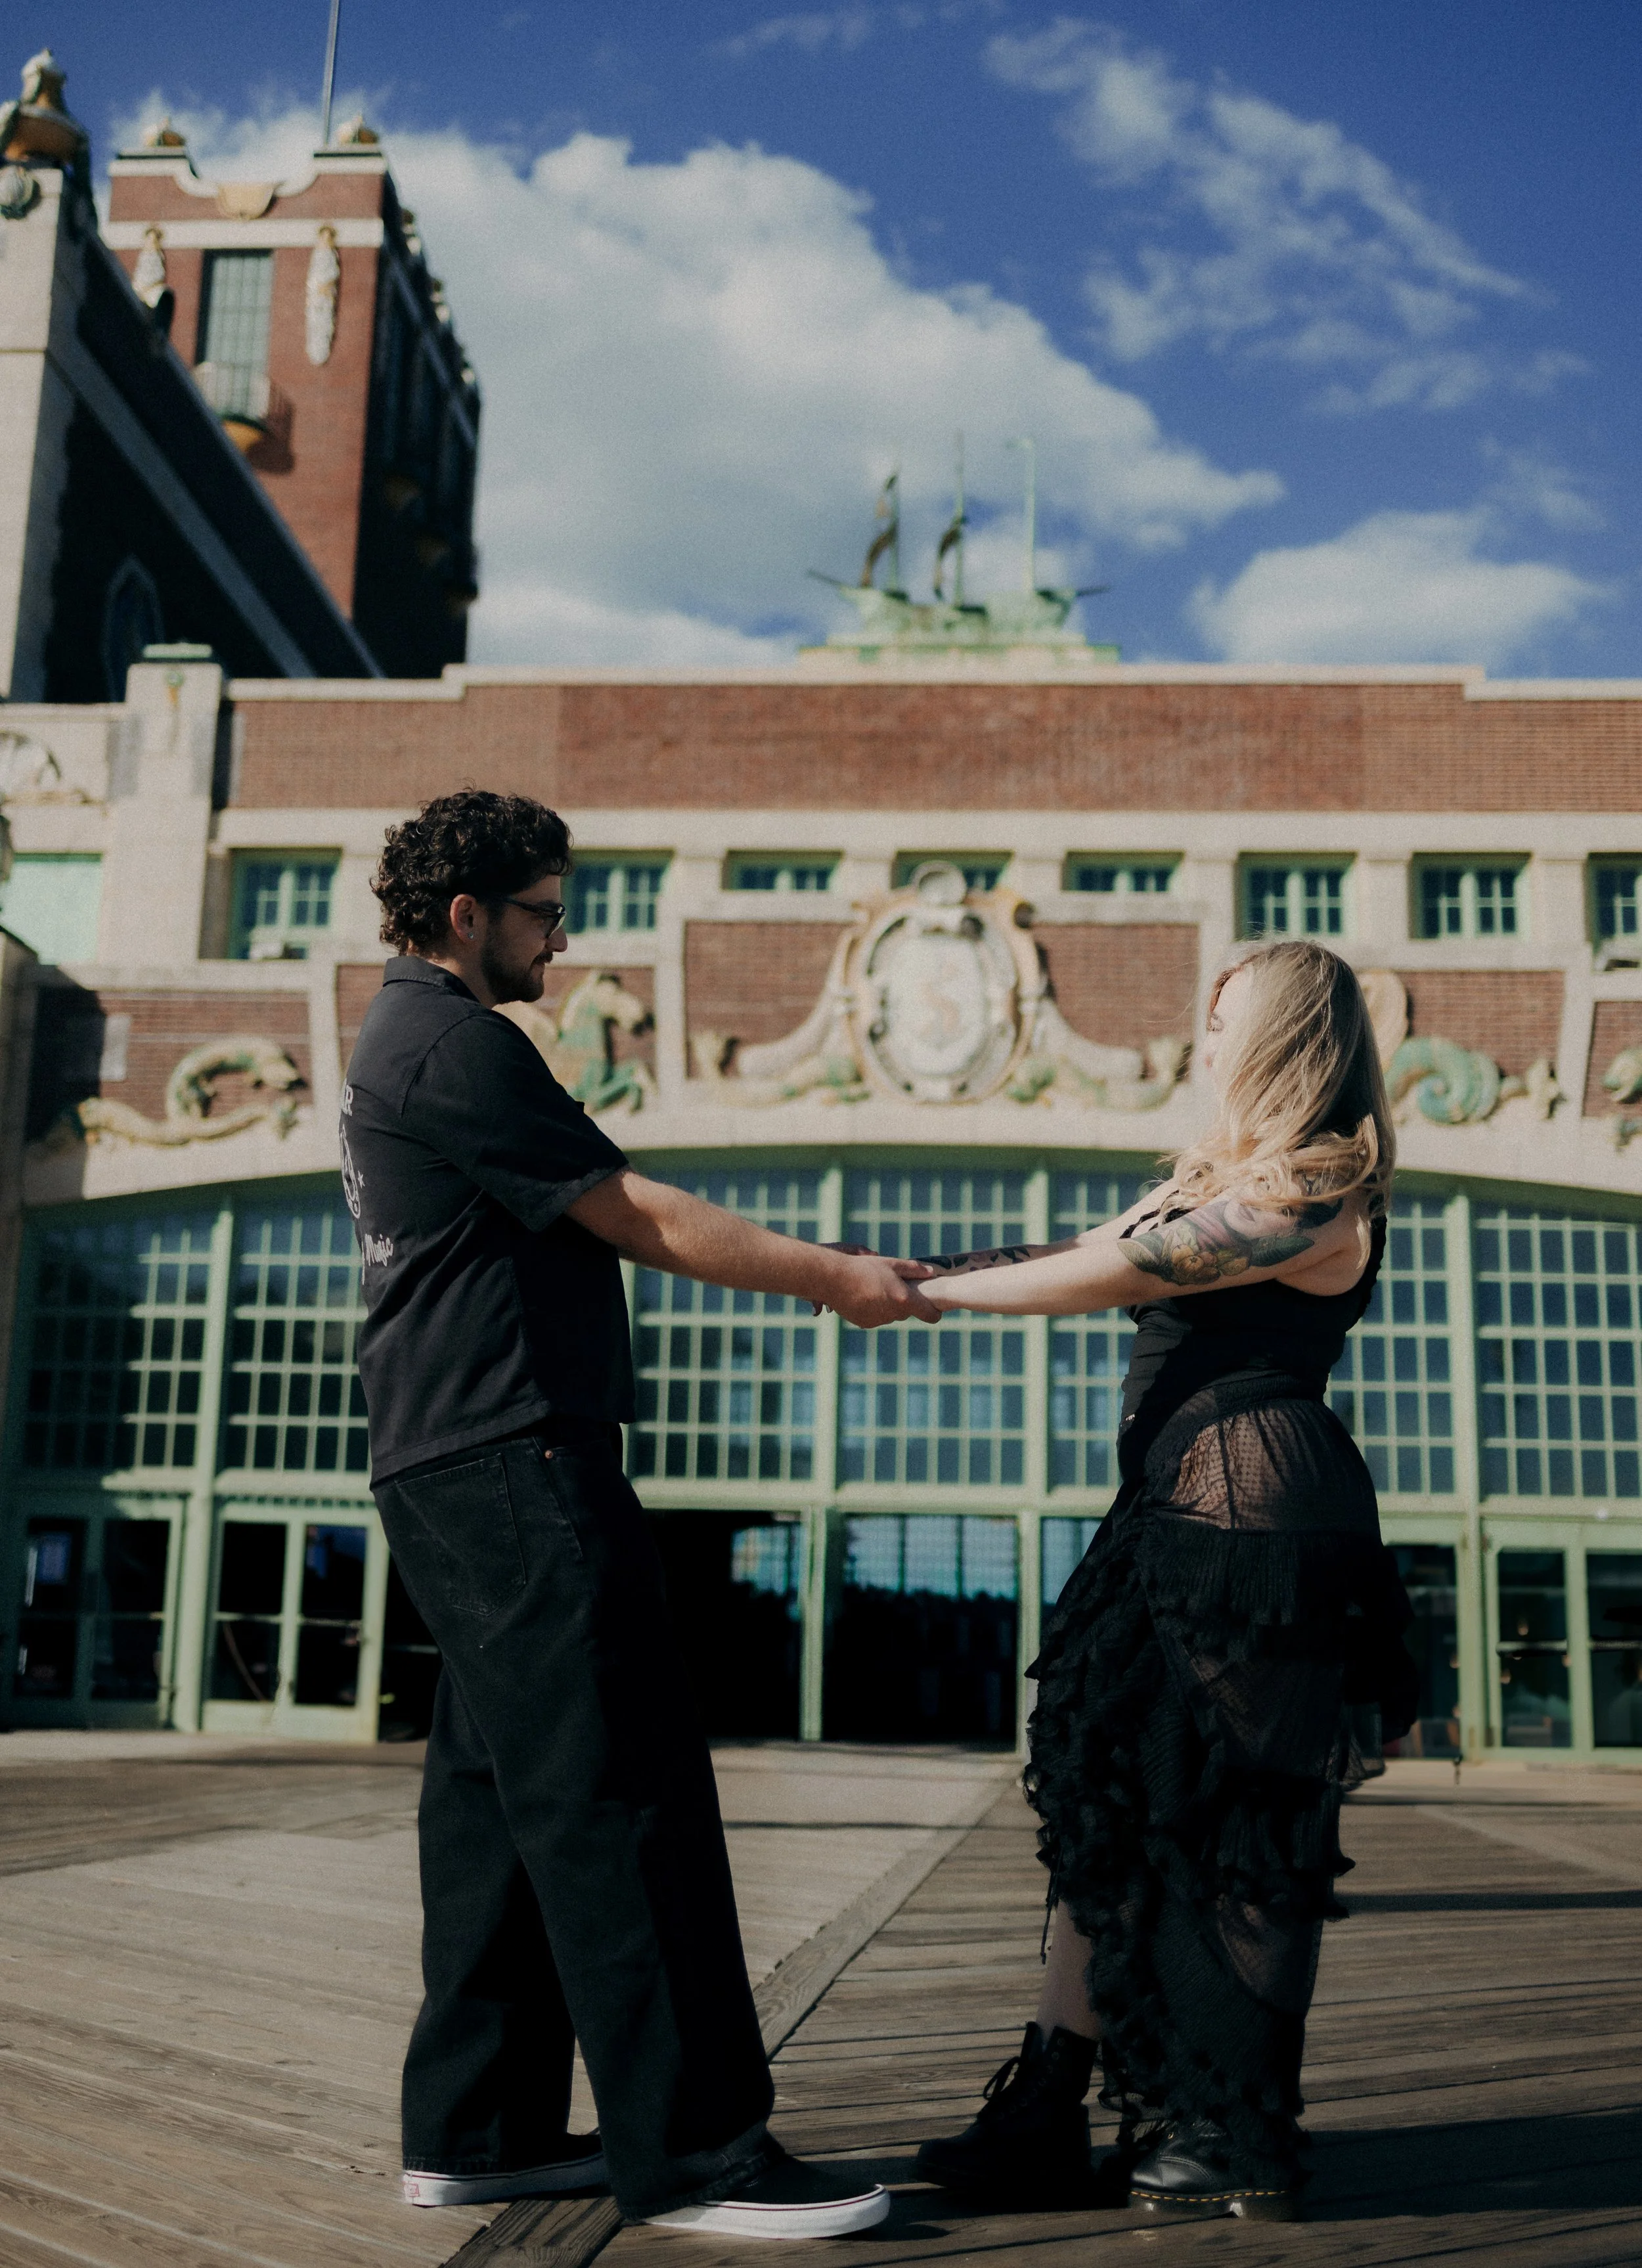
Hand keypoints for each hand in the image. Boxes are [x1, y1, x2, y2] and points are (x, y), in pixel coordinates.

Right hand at [825, 1253, 942, 1328]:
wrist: (833, 1280)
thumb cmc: (864, 1268)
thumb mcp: (891, 1264)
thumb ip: (913, 1270)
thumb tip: (931, 1273)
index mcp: (904, 1300)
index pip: (930, 1315)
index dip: (934, 1312)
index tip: (933, 1307)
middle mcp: (893, 1314)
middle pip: (907, 1312)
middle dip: (905, 1302)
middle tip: (896, 1286)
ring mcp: (879, 1321)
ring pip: (891, 1314)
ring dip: (889, 1305)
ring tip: (875, 1288)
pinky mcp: (865, 1324)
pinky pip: (877, 1318)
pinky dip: (875, 1309)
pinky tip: (864, 1295)